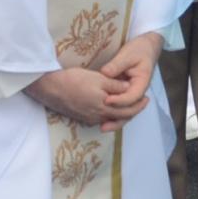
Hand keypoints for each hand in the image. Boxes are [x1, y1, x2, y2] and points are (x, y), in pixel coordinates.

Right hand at [26, 66, 148, 129]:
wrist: (51, 88)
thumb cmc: (75, 80)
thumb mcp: (98, 78)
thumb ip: (116, 85)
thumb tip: (130, 88)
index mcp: (105, 108)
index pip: (128, 111)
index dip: (139, 105)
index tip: (146, 98)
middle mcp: (99, 117)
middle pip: (121, 118)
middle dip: (133, 110)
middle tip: (141, 102)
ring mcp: (89, 119)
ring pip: (111, 119)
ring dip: (121, 113)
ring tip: (127, 104)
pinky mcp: (81, 117)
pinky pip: (100, 118)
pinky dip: (109, 114)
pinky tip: (109, 106)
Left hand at [97, 32, 161, 129]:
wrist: (146, 47)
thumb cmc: (139, 49)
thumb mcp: (128, 54)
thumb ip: (116, 65)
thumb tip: (105, 73)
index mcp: (142, 83)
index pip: (132, 96)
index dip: (119, 100)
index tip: (106, 100)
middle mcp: (138, 91)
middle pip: (130, 110)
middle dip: (116, 117)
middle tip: (102, 124)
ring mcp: (132, 93)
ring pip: (125, 111)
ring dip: (115, 120)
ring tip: (102, 127)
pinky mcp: (125, 93)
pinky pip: (120, 105)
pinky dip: (112, 113)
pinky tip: (101, 118)